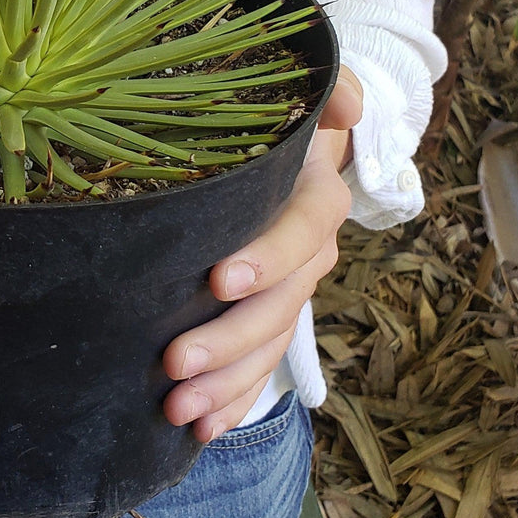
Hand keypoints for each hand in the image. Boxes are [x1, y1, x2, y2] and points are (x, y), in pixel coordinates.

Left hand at [161, 67, 363, 440]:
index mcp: (315, 200)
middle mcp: (310, 253)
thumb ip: (325, 90)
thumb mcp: (297, 96)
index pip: (304, 230)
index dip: (269, 257)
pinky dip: (234, 400)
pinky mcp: (266, 319)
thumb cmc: (275, 125)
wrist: (276, 154)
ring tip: (178, 409)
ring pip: (267, 347)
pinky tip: (201, 428)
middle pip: (280, 306)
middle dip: (229, 340)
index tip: (217, 278)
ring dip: (226, 384)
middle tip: (173, 362)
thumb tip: (344, 108)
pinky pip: (261, 369)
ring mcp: (290, 292)